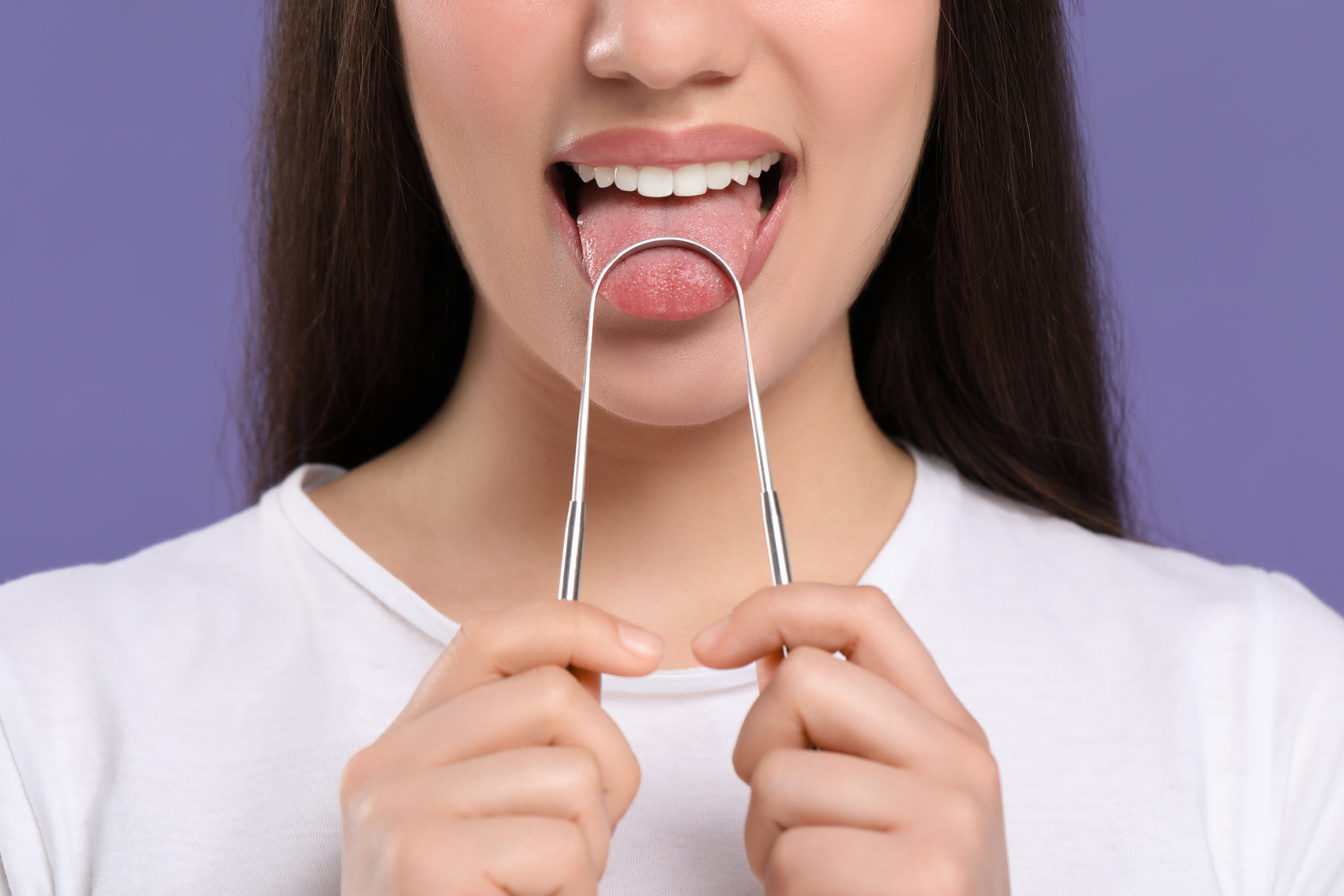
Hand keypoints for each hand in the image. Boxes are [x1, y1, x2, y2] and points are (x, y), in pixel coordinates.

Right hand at [339, 601, 663, 895]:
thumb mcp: (494, 811)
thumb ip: (527, 737)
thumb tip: (599, 658)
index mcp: (402, 743)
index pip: (491, 633)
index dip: (577, 624)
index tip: (645, 650)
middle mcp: (385, 765)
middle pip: (551, 696)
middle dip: (606, 765)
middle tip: (581, 836)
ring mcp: (398, 810)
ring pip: (572, 773)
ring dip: (591, 843)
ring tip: (547, 884)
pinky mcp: (426, 859)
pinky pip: (562, 842)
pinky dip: (575, 886)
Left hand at [692, 584, 1009, 894]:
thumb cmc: (896, 893)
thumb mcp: (888, 794)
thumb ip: (843, 723)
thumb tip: (768, 650)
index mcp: (950, 729)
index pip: (865, 613)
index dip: (775, 607)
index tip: (714, 644)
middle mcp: (960, 761)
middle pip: (805, 679)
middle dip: (760, 743)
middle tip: (783, 811)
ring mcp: (944, 817)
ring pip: (779, 774)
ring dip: (767, 834)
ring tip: (813, 872)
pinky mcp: (917, 875)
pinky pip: (789, 850)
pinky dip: (782, 884)